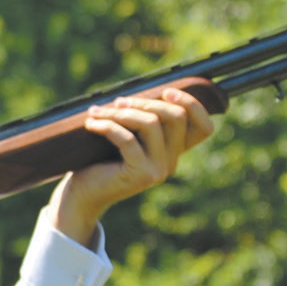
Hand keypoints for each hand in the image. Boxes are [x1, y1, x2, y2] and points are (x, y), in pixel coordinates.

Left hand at [51, 85, 215, 242]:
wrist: (83, 195)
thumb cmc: (100, 161)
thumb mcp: (128, 136)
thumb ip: (142, 119)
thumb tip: (145, 90)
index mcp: (173, 152)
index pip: (204, 128)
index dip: (192, 105)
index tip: (166, 91)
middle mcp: (171, 162)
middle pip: (177, 117)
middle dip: (145, 102)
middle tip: (117, 102)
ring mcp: (158, 170)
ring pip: (151, 124)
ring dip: (120, 112)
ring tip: (96, 112)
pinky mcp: (140, 175)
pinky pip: (128, 139)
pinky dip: (107, 126)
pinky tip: (91, 124)